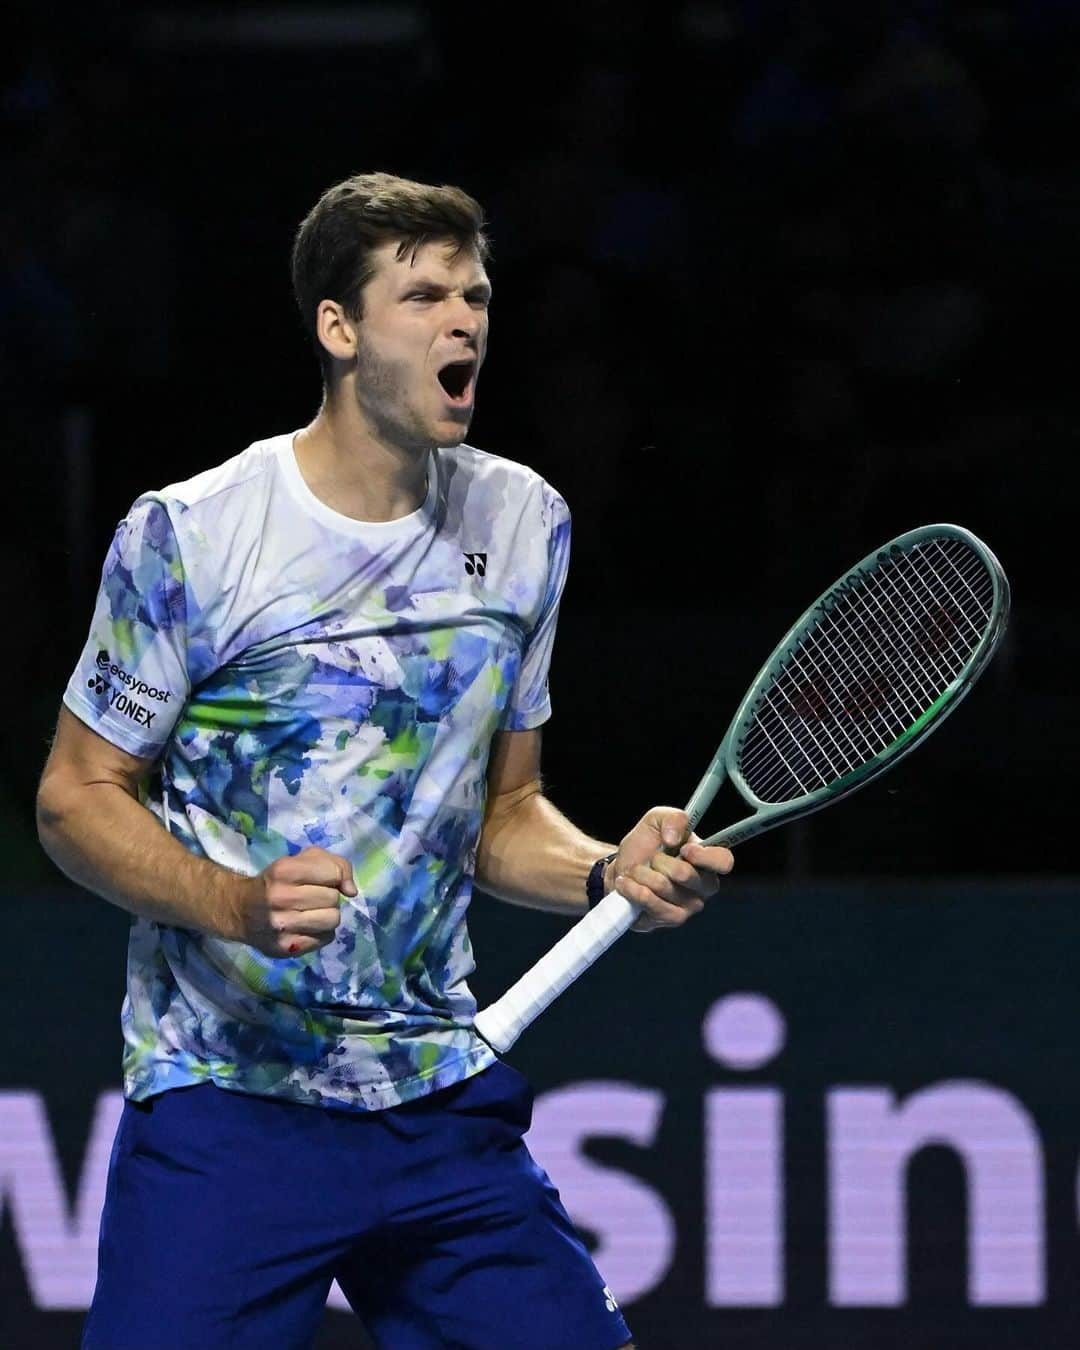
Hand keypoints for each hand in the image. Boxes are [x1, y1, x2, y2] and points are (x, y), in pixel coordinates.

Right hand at [230, 847, 357, 957]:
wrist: (240, 910)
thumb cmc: (277, 882)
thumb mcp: (300, 861)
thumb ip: (333, 864)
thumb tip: (352, 891)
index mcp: (283, 870)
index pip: (333, 873)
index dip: (334, 876)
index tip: (323, 879)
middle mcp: (280, 897)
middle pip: (333, 898)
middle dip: (328, 897)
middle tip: (313, 898)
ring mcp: (281, 925)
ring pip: (333, 920)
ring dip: (327, 915)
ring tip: (312, 913)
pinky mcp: (285, 948)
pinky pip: (325, 939)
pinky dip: (321, 933)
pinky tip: (307, 927)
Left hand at [607, 807, 733, 932]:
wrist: (620, 870)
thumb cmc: (645, 846)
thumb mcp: (656, 820)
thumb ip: (672, 818)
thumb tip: (673, 838)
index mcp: (707, 860)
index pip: (724, 861)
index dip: (704, 856)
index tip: (683, 849)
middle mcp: (703, 886)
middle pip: (686, 874)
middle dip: (658, 860)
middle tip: (651, 858)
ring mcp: (689, 906)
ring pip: (664, 888)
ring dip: (642, 874)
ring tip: (634, 871)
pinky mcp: (670, 920)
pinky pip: (652, 905)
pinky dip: (634, 890)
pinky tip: (627, 884)